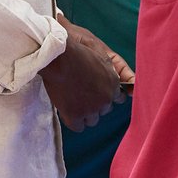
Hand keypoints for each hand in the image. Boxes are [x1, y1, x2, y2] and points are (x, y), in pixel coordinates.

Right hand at [41, 15, 130, 130]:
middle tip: (82, 94)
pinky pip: (79, 127)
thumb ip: (110, 67)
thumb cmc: (76, 50)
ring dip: (86, 113)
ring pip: (93, 120)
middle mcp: (105, 98)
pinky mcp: (75, 116)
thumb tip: (120, 76)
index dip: (106, 94)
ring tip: (74, 102)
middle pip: (105, 109)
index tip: (97, 92)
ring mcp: (91, 109)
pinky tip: (69, 112)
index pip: (117, 98)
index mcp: (113, 83)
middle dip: (96, 104)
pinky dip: (75, 121)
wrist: (57, 57)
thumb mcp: (100, 53)